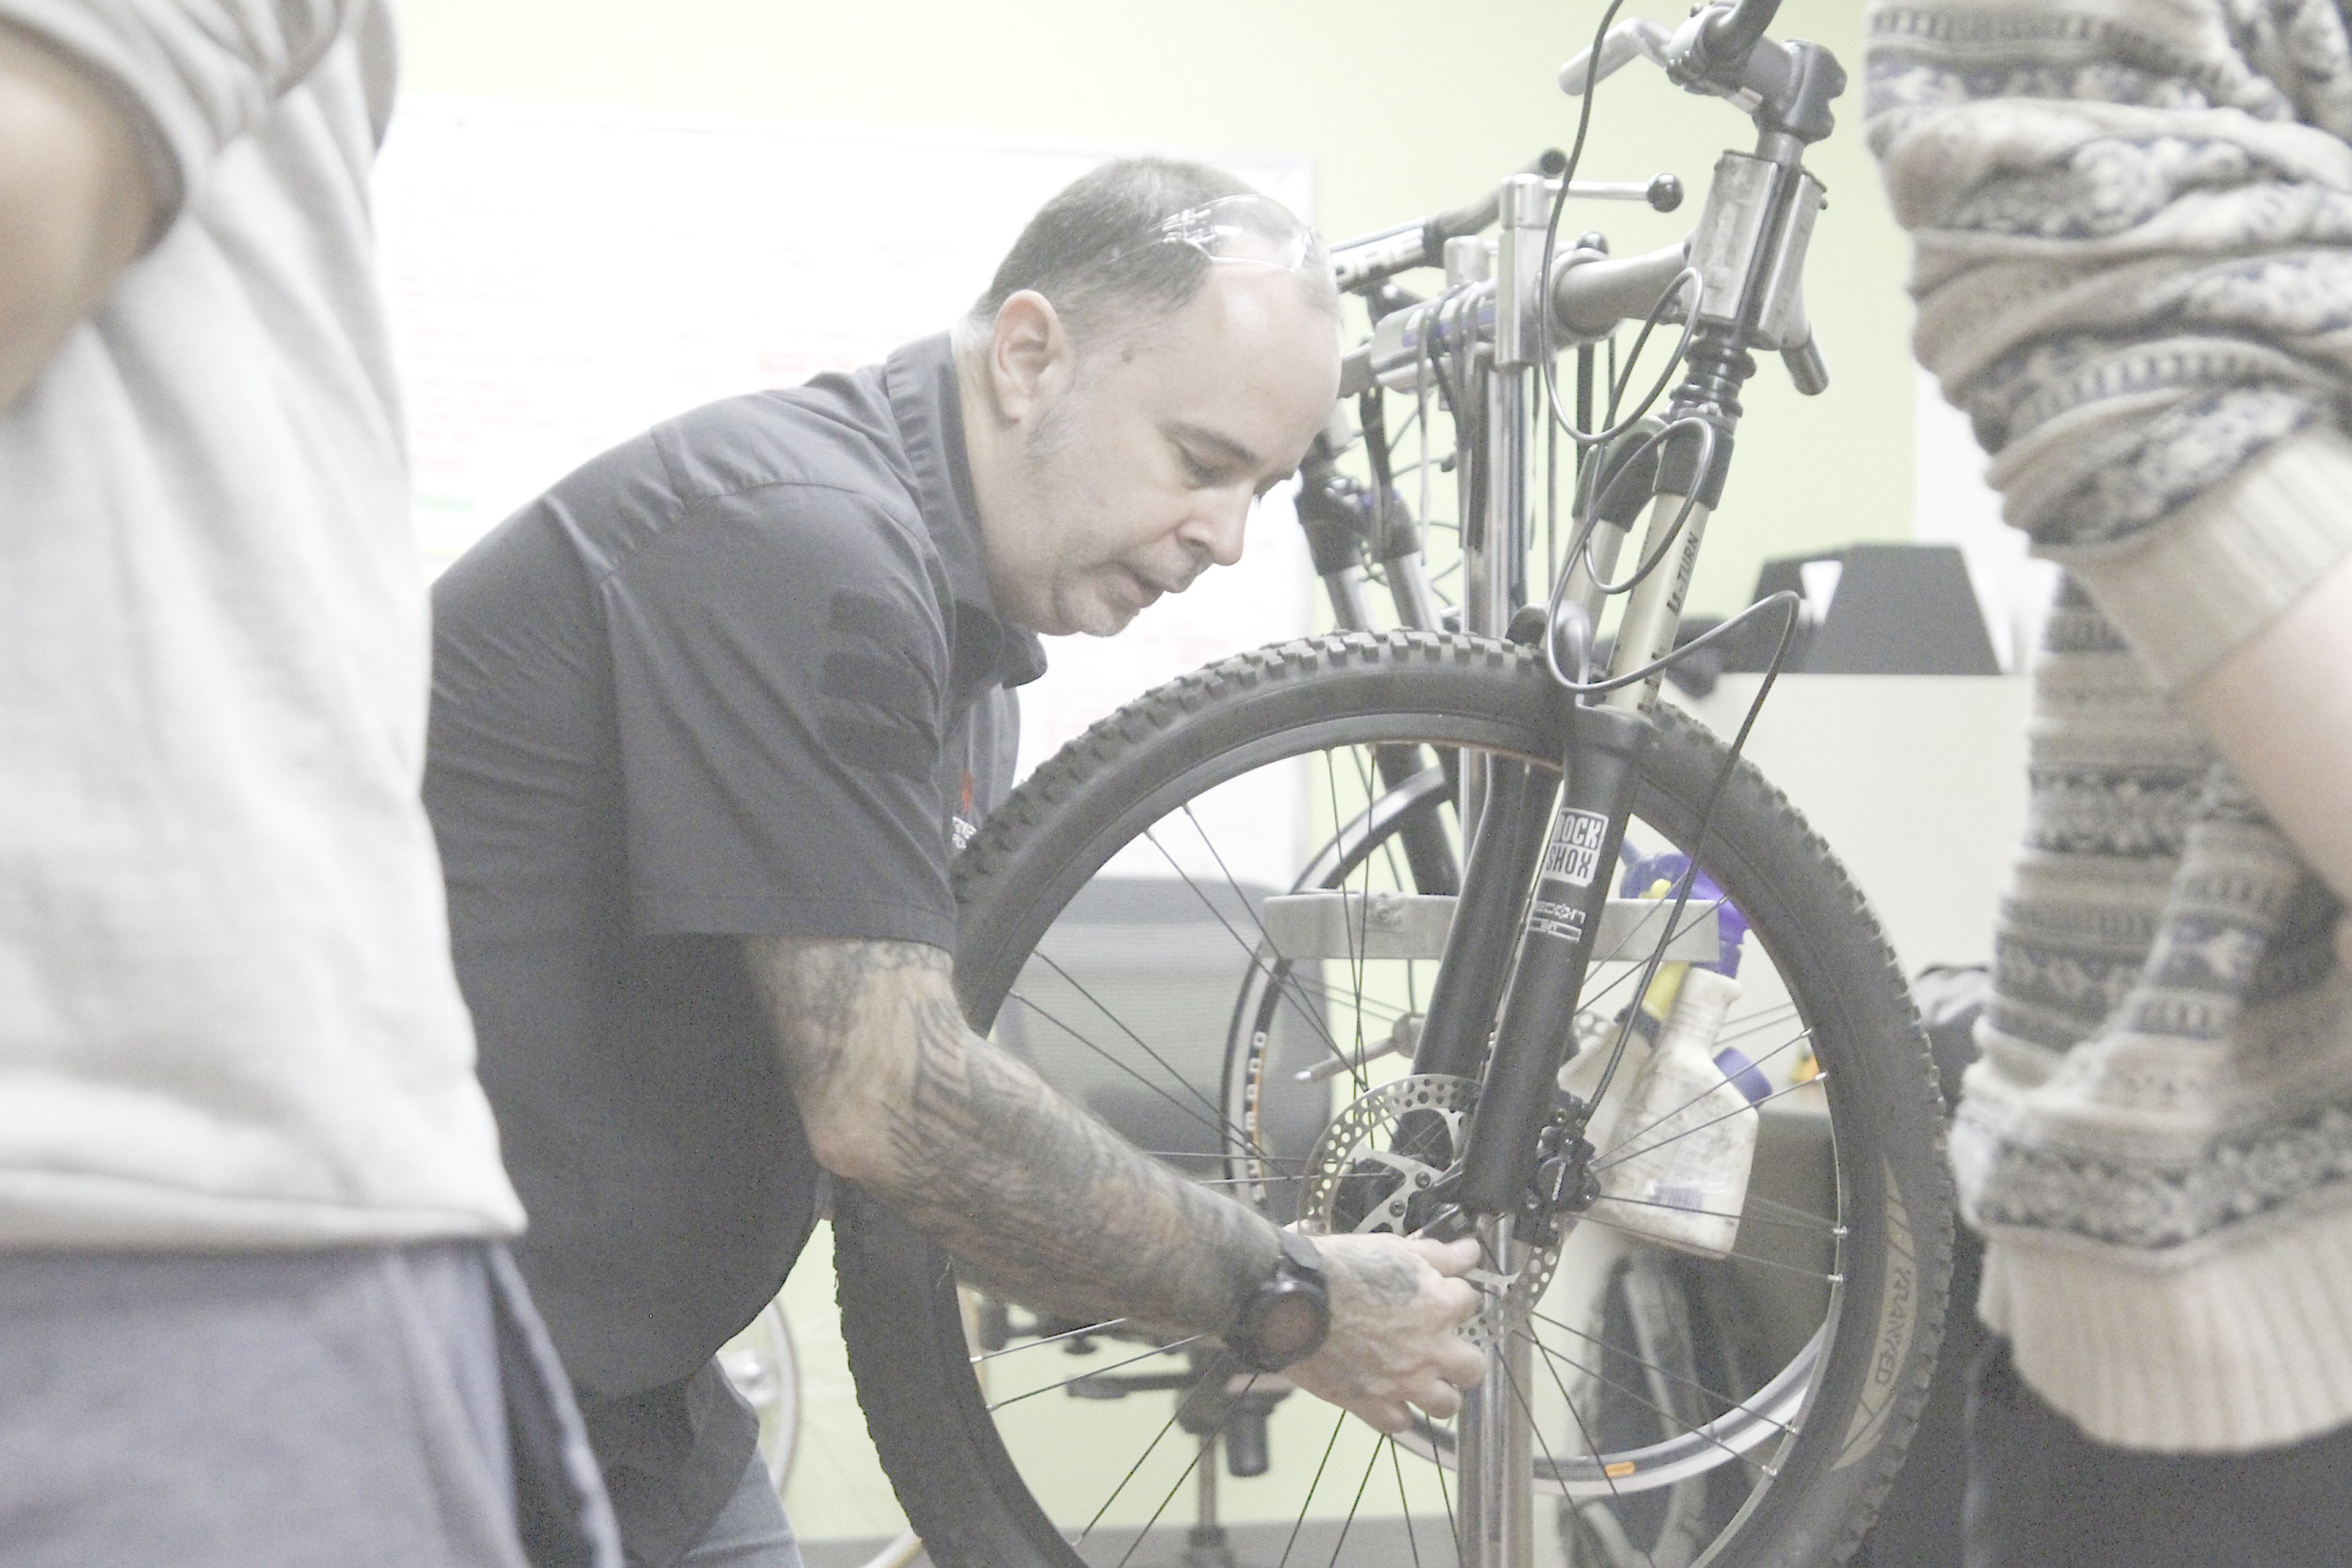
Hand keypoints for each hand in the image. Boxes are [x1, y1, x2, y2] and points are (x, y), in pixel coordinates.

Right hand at [1283, 1233, 1484, 1432]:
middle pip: (1473, 1368)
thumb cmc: (1338, 1269)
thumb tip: (1469, 1251)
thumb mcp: (1393, 1248)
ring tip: (1421, 1380)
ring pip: (1445, 1405)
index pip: (1470, 1302)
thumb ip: (1438, 1254)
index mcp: (1438, 1305)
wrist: (1292, 1299)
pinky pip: (1400, 1423)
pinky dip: (1395, 1412)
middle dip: (1463, 1359)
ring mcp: (1403, 1381)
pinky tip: (1386, 1396)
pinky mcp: (1371, 1404)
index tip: (1440, 1297)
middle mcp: (1430, 1349)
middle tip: (1443, 1350)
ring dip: (1437, 1392)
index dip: (1454, 1297)